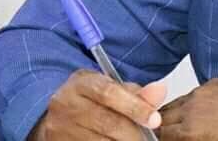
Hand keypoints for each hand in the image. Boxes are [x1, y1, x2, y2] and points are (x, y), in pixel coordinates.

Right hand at [28, 69, 165, 139]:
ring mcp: (59, 128)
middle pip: (107, 122)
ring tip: (135, 140)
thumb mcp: (111, 87)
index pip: (109, 93)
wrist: (56, 116)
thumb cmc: (91, 99)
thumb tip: (160, 91)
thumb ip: (136, 92)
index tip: (155, 120)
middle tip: (148, 137)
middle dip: (134, 132)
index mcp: (81, 83)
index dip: (135, 107)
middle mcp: (65, 104)